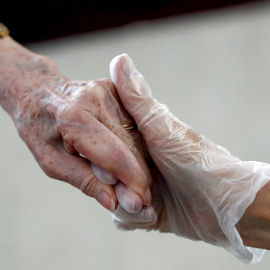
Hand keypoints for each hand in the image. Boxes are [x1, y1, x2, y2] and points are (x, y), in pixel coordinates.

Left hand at [0, 37, 151, 211]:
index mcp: (73, 117)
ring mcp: (108, 90)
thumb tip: (114, 202)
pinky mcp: (116, 89)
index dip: (131, 179)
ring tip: (130, 177)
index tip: (141, 201)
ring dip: (138, 159)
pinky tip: (128, 154)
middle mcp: (95, 98)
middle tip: (140, 196)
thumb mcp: (52, 161)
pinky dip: (134, 143)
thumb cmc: (40, 128)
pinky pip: (133, 123)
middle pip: (130, 144)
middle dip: (139, 173)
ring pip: (136, 133)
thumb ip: (84, 181)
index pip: (114, 153)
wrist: (37, 91)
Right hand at [110, 54, 269, 263]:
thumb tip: (119, 59)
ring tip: (149, 208)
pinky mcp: (147, 210)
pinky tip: (151, 216)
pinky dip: (134, 220)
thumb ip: (137, 99)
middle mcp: (136, 164)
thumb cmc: (196, 161)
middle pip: (106, 176)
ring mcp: (141, 188)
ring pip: (114, 199)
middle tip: (138, 195)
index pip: (103, 146)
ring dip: (129, 208)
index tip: (108, 170)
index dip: (100, 158)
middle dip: (117, 189)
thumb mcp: (161, 128)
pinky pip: (126, 217)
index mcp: (137, 141)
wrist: (224, 205)